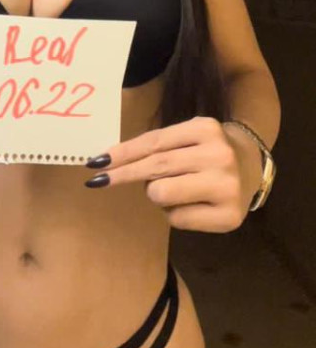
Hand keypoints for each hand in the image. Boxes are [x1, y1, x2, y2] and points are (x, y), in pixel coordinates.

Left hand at [83, 115, 263, 231]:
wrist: (252, 165)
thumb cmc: (207, 150)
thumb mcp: (186, 137)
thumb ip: (157, 147)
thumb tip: (109, 163)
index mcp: (205, 129)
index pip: (153, 143)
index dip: (122, 154)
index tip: (96, 163)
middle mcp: (218, 155)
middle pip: (155, 168)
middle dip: (123, 175)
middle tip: (99, 181)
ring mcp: (226, 186)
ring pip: (162, 194)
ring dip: (156, 194)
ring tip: (174, 189)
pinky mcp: (229, 216)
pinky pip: (177, 218)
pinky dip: (174, 213)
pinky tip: (191, 204)